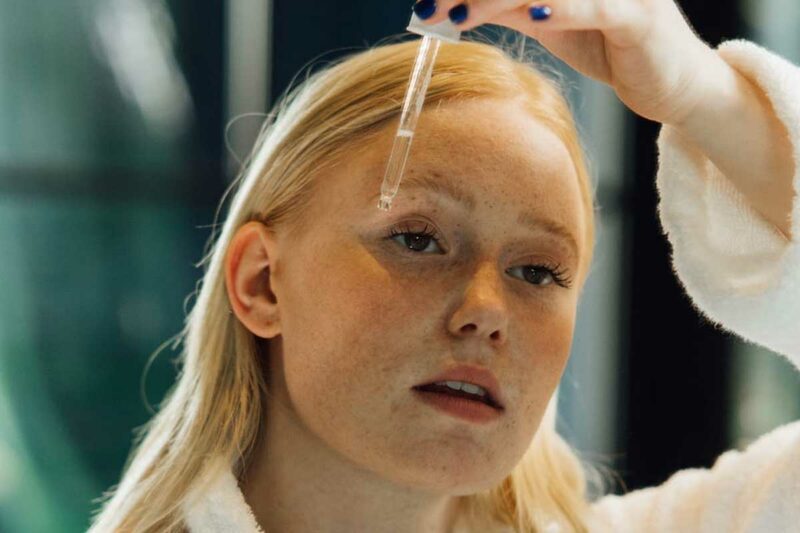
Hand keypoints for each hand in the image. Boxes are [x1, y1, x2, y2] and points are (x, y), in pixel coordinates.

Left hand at [415, 0, 720, 125]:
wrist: (675, 85)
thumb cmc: (614, 49)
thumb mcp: (554, 24)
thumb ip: (515, 8)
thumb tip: (460, 3)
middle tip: (429, 4)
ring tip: (455, 12)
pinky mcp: (638, 16)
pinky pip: (592, 7)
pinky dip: (560, 9)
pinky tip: (529, 14)